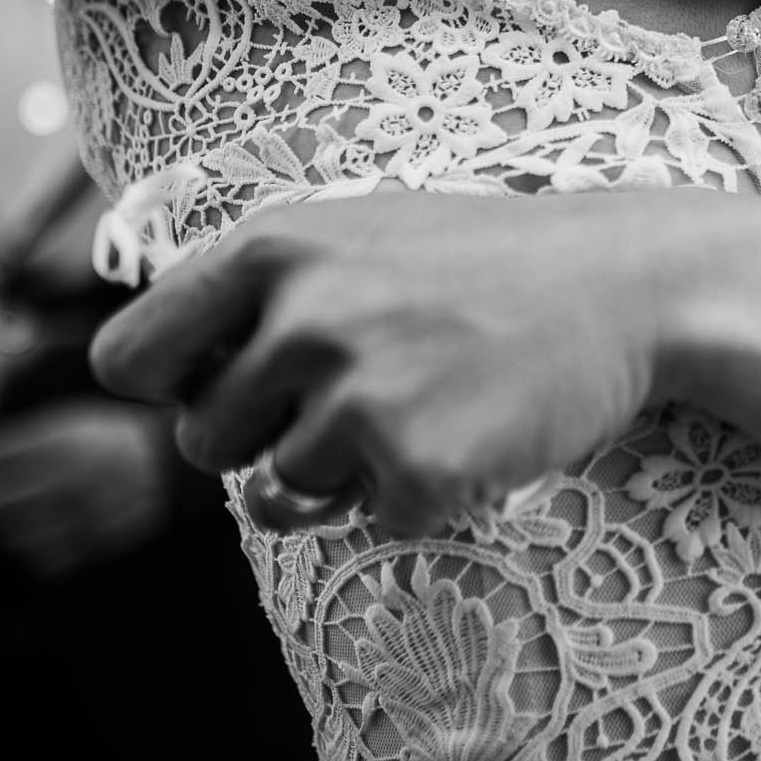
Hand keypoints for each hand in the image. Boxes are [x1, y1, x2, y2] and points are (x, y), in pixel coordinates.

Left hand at [0, 400, 171, 576]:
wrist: (165, 464)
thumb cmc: (104, 439)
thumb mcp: (63, 423)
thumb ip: (12, 438)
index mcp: (64, 442)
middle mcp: (74, 478)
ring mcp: (87, 514)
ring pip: (10, 534)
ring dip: (0, 525)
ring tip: (8, 512)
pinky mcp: (96, 543)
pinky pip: (42, 559)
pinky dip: (29, 549)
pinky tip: (35, 532)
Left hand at [92, 191, 695, 536]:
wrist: (632, 284)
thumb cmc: (491, 265)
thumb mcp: (359, 237)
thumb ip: (258, 299)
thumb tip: (165, 398)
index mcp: (273, 249)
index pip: (129, 358)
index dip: (173, 385)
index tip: (231, 382)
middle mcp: (302, 319)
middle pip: (200, 441)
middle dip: (266, 436)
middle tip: (362, 393)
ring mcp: (361, 397)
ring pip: (281, 492)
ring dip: (346, 471)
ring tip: (429, 403)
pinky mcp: (419, 468)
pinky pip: (373, 523)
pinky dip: (421, 496)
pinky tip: (476, 433)